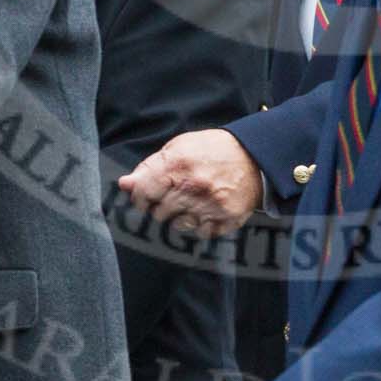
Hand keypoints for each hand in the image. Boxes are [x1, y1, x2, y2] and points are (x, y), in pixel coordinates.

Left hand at [119, 129, 261, 236]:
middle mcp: (193, 186)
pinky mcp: (225, 219)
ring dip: (180, 217)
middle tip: (175, 195)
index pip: (142, 193)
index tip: (144, 196)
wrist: (255, 157)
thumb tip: (125, 184)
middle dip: (161, 206)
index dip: (140, 197)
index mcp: (178, 164)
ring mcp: (210, 205)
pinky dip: (200, 225)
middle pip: (158, 213)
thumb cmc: (213, 150)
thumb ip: (150, 166)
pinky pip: (200, 233)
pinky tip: (207, 209)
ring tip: (193, 201)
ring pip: (177, 226)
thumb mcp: (179, 147)